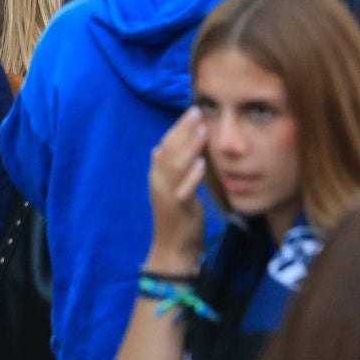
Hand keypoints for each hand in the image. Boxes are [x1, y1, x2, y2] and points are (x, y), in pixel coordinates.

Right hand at [145, 107, 208, 271]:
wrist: (172, 248)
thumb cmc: (177, 217)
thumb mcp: (172, 188)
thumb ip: (170, 169)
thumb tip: (162, 147)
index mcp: (157, 173)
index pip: (166, 144)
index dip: (178, 127)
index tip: (193, 110)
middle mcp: (157, 180)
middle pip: (169, 149)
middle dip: (183, 129)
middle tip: (196, 111)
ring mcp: (165, 193)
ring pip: (175, 165)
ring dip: (189, 146)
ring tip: (201, 129)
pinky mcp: (176, 208)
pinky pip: (183, 189)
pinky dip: (192, 176)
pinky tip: (202, 164)